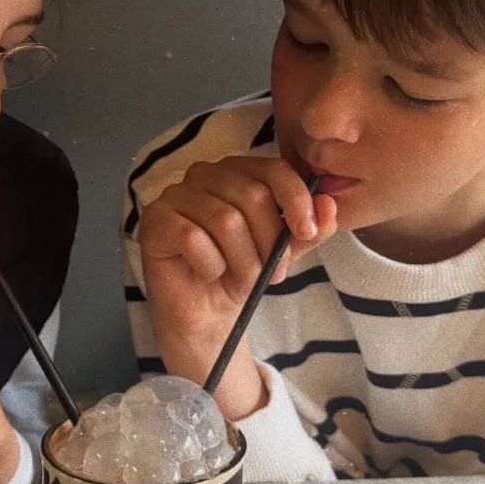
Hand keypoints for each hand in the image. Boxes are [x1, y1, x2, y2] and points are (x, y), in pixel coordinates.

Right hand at [138, 156, 336, 419]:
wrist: (208, 314)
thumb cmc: (242, 273)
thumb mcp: (285, 251)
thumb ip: (310, 228)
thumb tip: (330, 206)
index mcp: (237, 171)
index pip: (273, 169)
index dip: (296, 200)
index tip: (307, 233)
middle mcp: (204, 174)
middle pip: (250, 195)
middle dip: (269, 242)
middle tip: (273, 273)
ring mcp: (174, 195)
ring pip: (224, 219)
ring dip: (243, 260)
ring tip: (243, 280)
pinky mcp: (154, 221)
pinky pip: (192, 238)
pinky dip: (211, 265)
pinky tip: (210, 274)